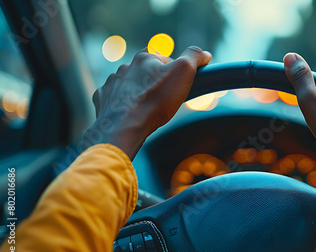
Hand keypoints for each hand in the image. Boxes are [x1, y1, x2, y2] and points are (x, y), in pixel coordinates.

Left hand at [83, 46, 211, 159]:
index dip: (173, 70)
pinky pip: (113, 98)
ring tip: (148, 109)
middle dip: (155, 82)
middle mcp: (125, 67)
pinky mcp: (103, 100)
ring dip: (137, 93)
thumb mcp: (184, 72)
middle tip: (165, 99)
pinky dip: (121, 104)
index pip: (163, 58)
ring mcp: (111, 84)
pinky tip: (130, 114)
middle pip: (145, 71)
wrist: (125, 126)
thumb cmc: (155, 99)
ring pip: (128, 85)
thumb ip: (194, 57)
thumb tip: (204, 53)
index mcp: (144, 58)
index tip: (178, 84)